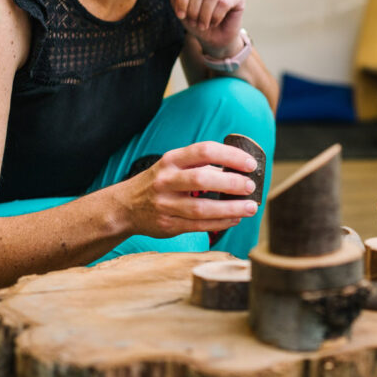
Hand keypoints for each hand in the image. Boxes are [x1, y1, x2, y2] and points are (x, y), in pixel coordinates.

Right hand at [122, 141, 258, 237]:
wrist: (125, 206)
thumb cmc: (160, 182)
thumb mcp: (174, 166)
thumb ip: (201, 165)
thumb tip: (239, 169)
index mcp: (171, 159)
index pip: (204, 151)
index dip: (230, 156)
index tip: (251, 164)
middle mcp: (166, 180)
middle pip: (202, 179)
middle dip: (231, 183)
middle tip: (251, 186)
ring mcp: (165, 204)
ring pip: (202, 208)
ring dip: (230, 208)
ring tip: (251, 208)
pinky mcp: (167, 225)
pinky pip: (198, 225)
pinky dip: (220, 223)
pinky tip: (235, 219)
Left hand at [164, 0, 245, 57]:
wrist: (212, 38)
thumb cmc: (195, 20)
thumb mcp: (179, 6)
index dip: (181, 0)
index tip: (180, 14)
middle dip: (193, 9)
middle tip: (193, 21)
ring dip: (205, 14)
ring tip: (203, 24)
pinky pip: (225, 1)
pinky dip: (217, 15)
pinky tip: (215, 22)